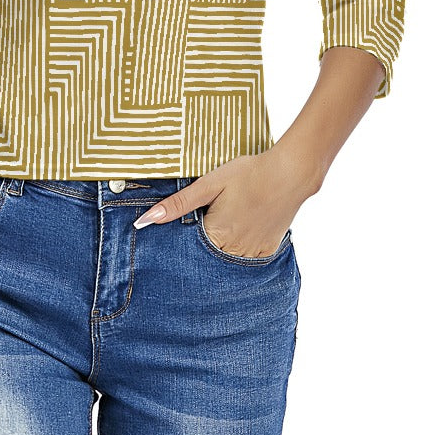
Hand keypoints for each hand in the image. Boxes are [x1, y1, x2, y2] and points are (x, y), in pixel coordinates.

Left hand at [132, 146, 313, 257]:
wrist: (290, 173)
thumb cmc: (248, 174)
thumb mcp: (209, 184)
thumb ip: (178, 204)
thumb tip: (145, 221)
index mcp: (216, 236)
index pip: (187, 250)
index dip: (182, 239)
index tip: (183, 229)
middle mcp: (234, 252)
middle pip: (206, 258)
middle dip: (200, 246)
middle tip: (210, 220)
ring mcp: (252, 254)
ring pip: (226, 260)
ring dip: (219, 249)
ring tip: (226, 222)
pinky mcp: (268, 251)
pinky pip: (246, 259)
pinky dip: (239, 248)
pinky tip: (241, 228)